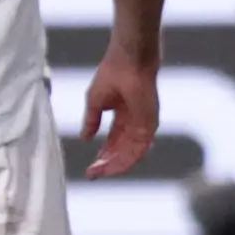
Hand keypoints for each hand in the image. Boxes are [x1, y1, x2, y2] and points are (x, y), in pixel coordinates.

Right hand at [80, 43, 160, 177]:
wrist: (130, 59)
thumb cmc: (113, 73)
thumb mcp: (96, 101)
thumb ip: (91, 121)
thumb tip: (84, 138)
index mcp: (123, 118)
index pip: (113, 144)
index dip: (102, 157)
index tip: (89, 169)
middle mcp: (135, 125)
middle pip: (121, 152)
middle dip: (106, 164)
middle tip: (92, 174)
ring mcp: (144, 125)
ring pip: (130, 154)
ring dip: (115, 165)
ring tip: (99, 173)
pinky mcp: (150, 124)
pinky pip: (139, 148)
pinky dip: (127, 159)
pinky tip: (113, 166)